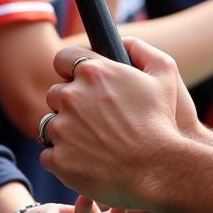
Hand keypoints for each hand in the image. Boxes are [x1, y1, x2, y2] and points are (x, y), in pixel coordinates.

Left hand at [40, 41, 187, 209]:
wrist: (157, 170)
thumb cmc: (161, 122)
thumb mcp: (165, 74)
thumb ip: (142, 50)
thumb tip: (123, 43)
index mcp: (94, 72)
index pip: (62, 58)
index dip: (70, 69)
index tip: (79, 81)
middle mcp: (72, 96)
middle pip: (54, 93)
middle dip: (69, 104)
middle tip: (92, 118)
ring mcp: (62, 128)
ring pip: (49, 124)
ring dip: (64, 131)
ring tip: (90, 142)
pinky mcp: (58, 158)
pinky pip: (48, 155)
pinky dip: (62, 159)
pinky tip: (85, 161)